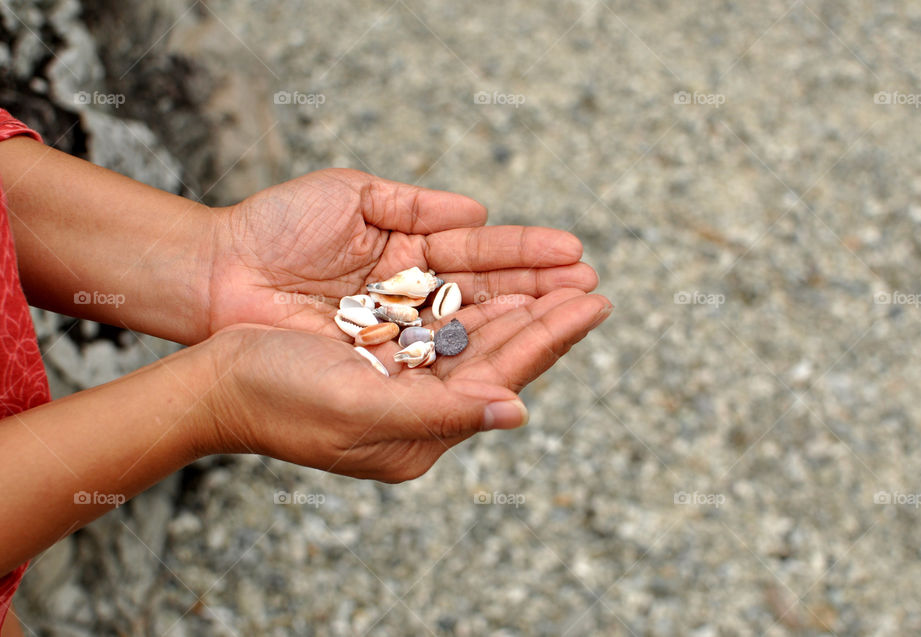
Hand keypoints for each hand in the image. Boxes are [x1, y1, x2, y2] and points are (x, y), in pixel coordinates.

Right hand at [203, 288, 611, 481]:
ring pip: (475, 332)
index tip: (595, 304)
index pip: (502, 377)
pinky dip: (473, 296)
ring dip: (517, 301)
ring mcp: (401, 374)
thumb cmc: (278, 398)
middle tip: (592, 282)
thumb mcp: (361, 409)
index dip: (550, 337)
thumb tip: (516, 411)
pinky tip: (498, 278)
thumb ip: (441, 412)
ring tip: (561, 275)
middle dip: (545, 315)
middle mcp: (420, 405)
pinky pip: (440, 319)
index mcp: (422, 430)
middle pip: (498, 353)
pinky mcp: (381, 348)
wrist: (215, 381)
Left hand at [206, 168, 597, 338]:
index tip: (575, 256)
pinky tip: (522, 356)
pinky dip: (480, 364)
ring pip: (474, 337)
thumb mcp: (353, 197)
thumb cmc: (278, 228)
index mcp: (412, 255)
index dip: (528, 257)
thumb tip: (480, 213)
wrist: (218, 272)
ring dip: (527, 330)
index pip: (482, 258)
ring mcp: (400, 339)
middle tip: (593, 295)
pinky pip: (439, 369)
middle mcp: (413, 300)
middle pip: (490, 301)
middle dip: (543, 298)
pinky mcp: (381, 374)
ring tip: (577, 318)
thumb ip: (418, 205)